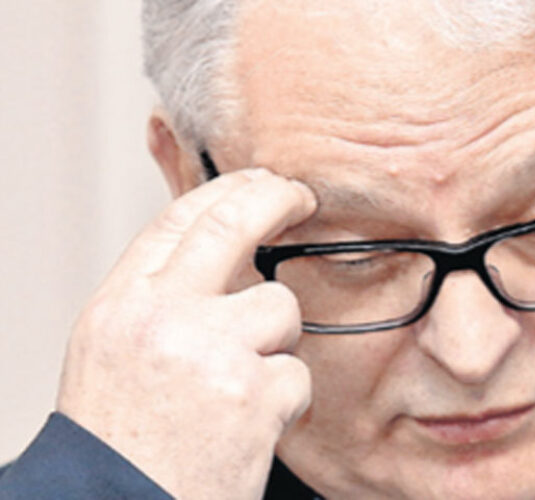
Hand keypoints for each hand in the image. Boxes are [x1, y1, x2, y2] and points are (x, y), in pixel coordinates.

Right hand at [56, 168, 315, 499]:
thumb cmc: (122, 442)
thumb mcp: (116, 353)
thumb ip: (163, 300)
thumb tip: (224, 255)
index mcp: (121, 307)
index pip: (177, 221)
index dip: (226, 191)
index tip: (258, 182)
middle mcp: (162, 319)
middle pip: (231, 225)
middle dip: (275, 198)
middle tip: (300, 196)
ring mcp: (210, 353)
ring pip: (279, 306)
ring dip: (276, 342)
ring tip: (240, 388)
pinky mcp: (253, 394)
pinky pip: (297, 372)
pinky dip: (285, 399)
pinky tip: (249, 427)